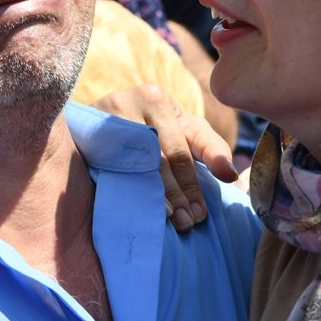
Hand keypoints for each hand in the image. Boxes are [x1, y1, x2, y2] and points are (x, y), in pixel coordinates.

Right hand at [93, 84, 236, 232]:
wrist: (99, 123)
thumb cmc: (153, 128)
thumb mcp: (183, 131)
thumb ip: (210, 149)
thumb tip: (232, 175)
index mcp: (157, 99)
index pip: (183, 145)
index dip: (198, 177)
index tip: (209, 202)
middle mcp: (130, 104)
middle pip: (162, 158)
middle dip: (180, 192)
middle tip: (191, 221)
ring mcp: (107, 120)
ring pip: (139, 165)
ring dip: (159, 196)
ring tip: (174, 219)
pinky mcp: (88, 139)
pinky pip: (114, 170)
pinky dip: (133, 192)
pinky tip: (143, 209)